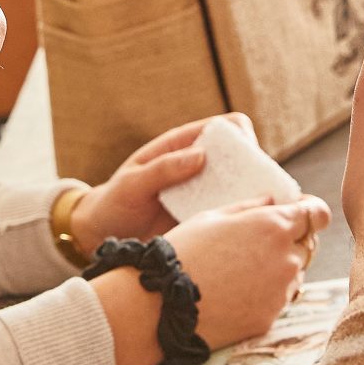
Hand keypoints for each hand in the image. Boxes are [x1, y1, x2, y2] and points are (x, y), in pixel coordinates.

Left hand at [69, 113, 257, 251]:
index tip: (246, 159)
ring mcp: (205, 195)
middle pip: (245, 160)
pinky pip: (231, 218)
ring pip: (244, 190)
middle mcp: (201, 168)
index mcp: (183, 146)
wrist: (102, 236)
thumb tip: (201, 156)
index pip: (227, 128)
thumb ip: (163, 168)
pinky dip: (242, 223)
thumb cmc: (114, 202)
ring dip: (255, 200)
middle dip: (258, 173)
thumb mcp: (132, 183)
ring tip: (258, 218)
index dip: (243, 137)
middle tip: (261, 194)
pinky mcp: (205, 221)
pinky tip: (244, 237)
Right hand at [92, 197, 328, 364]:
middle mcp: (286, 258)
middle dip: (293, 239)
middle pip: (308, 244)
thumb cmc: (183, 253)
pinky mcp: (272, 316)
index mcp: (273, 225)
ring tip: (242, 269)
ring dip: (281, 267)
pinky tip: (238, 290)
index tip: (301, 213)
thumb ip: (250, 207)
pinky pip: (280, 298)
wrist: (163, 305)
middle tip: (260, 242)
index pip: (317, 213)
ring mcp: (281, 290)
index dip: (311, 211)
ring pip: (295, 272)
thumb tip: (273, 201)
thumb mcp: (212, 217)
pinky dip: (268, 292)